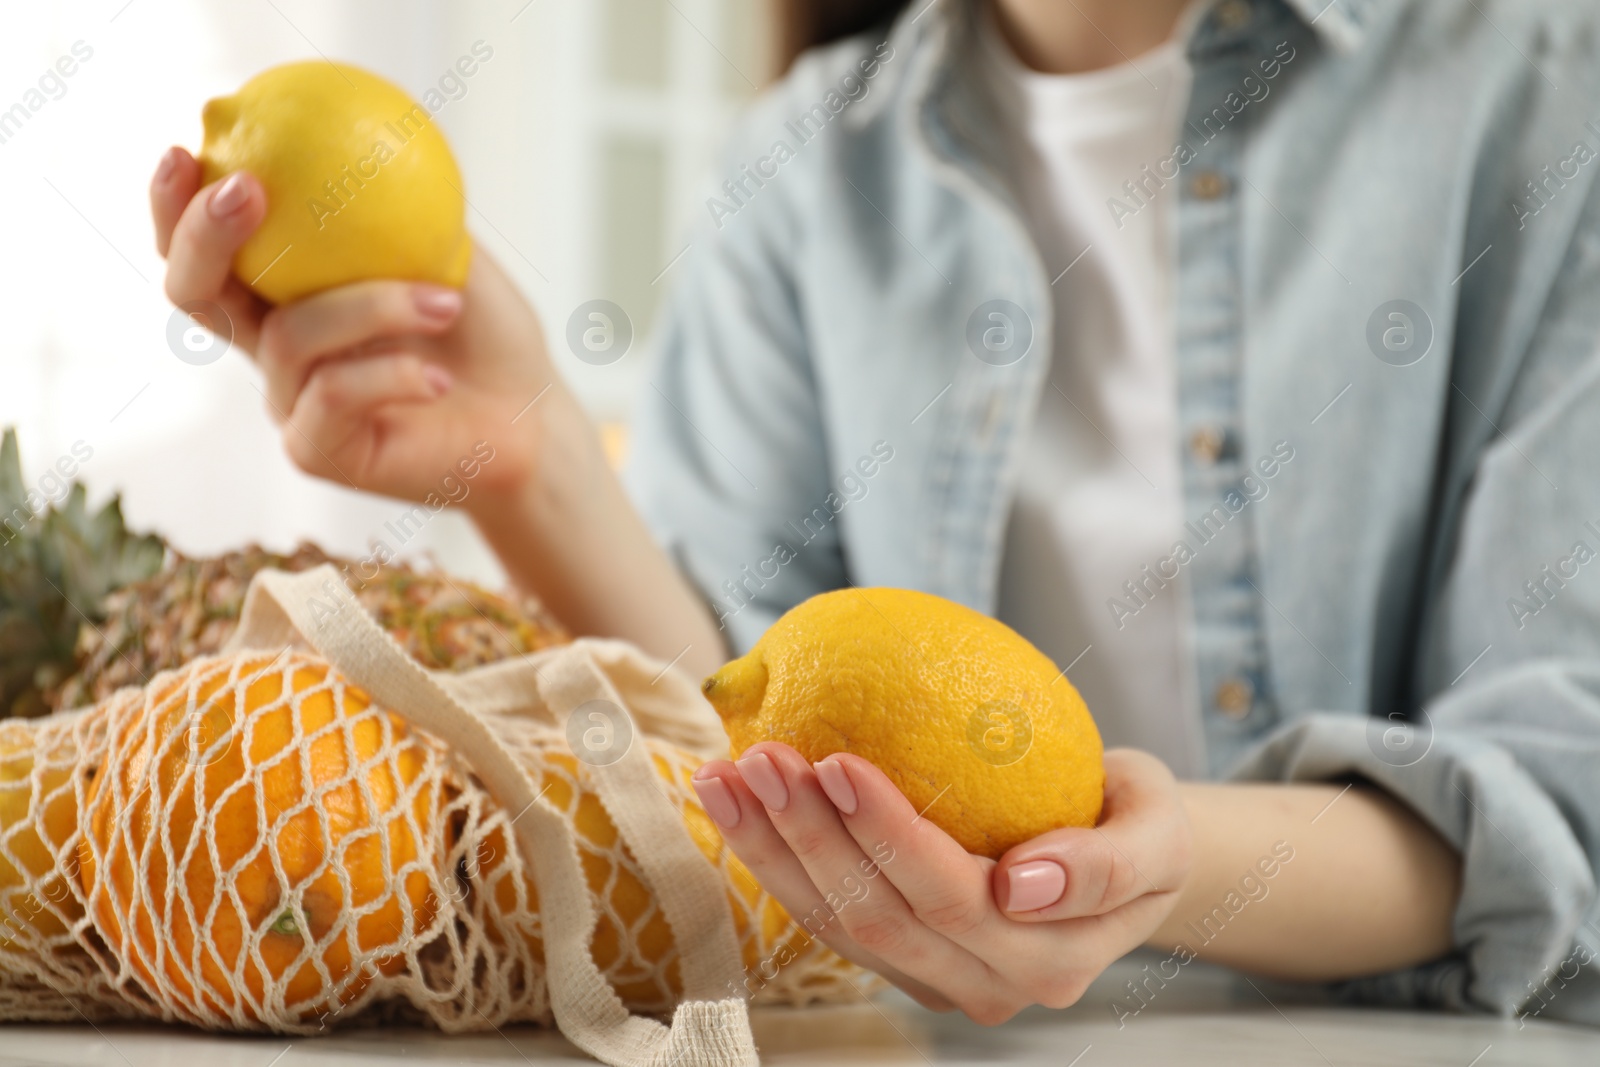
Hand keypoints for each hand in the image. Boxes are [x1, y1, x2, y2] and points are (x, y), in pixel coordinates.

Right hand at [150, 146, 556, 505]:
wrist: (529, 419)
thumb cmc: (485, 332)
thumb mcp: (444, 248)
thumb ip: (394, 199)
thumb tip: (357, 122)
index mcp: (285, 294)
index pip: (206, 247)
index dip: (176, 202)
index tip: (186, 148)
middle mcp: (273, 348)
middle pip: (195, 293)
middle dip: (204, 234)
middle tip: (248, 191)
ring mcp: (289, 403)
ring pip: (290, 338)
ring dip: (373, 307)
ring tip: (445, 302)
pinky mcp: (316, 452)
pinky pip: (332, 397)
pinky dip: (390, 374)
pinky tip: (438, 377)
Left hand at [690, 745, 1191, 1023]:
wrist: (1121, 856)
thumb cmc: (1137, 821)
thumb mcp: (1160, 828)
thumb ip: (1110, 863)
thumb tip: (1022, 883)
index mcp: (1049, 958)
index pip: (952, 897)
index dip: (888, 835)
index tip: (838, 760)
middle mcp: (988, 986)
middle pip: (878, 916)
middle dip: (809, 837)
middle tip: (764, 756)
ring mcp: (936, 980)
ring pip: (836, 924)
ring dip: (771, 850)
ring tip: (726, 776)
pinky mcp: (897, 960)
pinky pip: (824, 916)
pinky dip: (774, 859)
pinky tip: (736, 804)